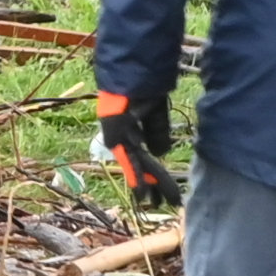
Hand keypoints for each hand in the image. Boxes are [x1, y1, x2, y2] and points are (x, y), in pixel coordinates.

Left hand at [96, 84, 177, 210]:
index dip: (151, 174)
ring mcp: (117, 136)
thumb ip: (157, 132)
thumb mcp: (156, 113)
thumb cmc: (144, 87)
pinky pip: (129, 159)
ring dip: (147, 184)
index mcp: (130, 130)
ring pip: (136, 165)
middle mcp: (122, 136)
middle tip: (161, 204)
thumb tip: (160, 153)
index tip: (160, 191)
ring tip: (155, 203)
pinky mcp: (114, 135)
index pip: (141, 157)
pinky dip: (137, 176)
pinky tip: (142, 193)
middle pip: (139, 165)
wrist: (134, 72)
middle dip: (152, 185)